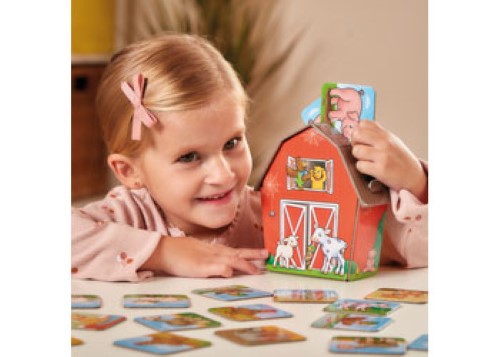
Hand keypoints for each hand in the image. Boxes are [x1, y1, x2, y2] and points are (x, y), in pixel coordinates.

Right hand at [141, 236, 268, 277]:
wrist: (163, 250)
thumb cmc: (178, 251)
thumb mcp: (198, 251)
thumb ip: (210, 256)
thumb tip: (222, 264)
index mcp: (214, 250)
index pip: (235, 251)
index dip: (249, 252)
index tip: (262, 253)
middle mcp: (214, 253)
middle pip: (237, 253)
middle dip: (253, 255)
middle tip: (267, 256)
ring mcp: (208, 259)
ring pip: (230, 260)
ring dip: (244, 265)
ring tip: (255, 270)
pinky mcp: (199, 267)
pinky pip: (214, 267)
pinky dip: (223, 269)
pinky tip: (230, 273)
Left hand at [350, 121, 427, 202]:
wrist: (414, 177)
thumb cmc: (401, 161)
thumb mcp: (393, 142)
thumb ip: (378, 136)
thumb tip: (358, 132)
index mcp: (386, 135)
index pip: (363, 123)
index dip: (358, 132)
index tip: (361, 140)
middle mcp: (385, 142)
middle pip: (356, 134)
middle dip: (354, 143)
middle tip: (361, 151)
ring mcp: (383, 155)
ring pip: (356, 151)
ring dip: (358, 158)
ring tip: (367, 161)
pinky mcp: (380, 169)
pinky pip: (360, 165)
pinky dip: (362, 169)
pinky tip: (371, 169)